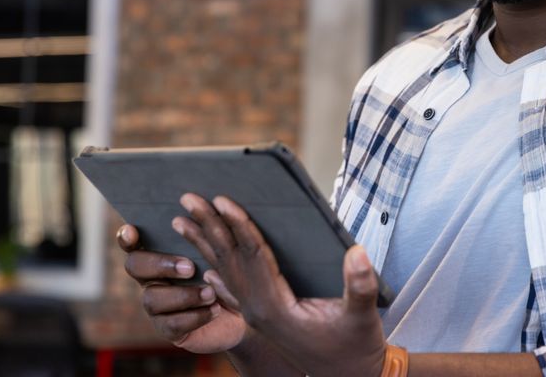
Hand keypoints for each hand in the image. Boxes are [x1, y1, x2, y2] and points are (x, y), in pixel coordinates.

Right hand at [117, 224, 247, 353]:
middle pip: (135, 266)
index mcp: (163, 254)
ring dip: (184, 295)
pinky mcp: (169, 329)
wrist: (249, 310)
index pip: (135, 242)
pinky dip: (195, 316)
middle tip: (190, 267)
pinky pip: (171, 324)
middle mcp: (153, 279)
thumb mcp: (226, 253)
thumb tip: (210, 213)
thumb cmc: (234, 273)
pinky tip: (215, 309)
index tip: (132, 230)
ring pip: (151, 299)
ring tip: (211, 293)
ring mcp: (158, 306)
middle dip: (160, 264)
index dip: (127, 237)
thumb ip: (213, 237)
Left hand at [173, 193, 386, 376]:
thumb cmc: (356, 347)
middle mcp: (258, 311)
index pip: (252, 257)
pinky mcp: (264, 319)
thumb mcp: (363, 317)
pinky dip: (218, 274)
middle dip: (208, 228)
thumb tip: (357, 251)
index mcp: (276, 308)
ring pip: (225, 274)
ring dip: (205, 246)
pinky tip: (205, 270)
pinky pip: (233, 291)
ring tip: (182, 222)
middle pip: (229, 261)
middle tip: (186, 199)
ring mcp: (257, 317)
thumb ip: (360, 285)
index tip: (222, 201)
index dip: (238, 227)